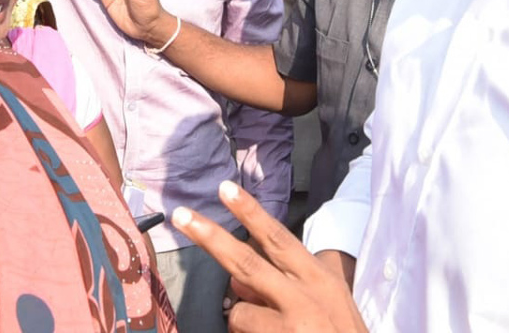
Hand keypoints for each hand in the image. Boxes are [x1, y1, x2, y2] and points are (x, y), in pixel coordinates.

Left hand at [173, 181, 369, 332]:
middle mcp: (305, 296)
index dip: (251, 213)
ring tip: (273, 331)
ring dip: (244, 323)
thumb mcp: (328, 300)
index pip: (279, 238)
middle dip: (210, 237)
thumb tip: (242, 282)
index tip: (225, 189)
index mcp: (318, 278)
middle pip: (246, 263)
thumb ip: (289, 283)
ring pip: (240, 312)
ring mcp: (292, 325)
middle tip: (180, 216)